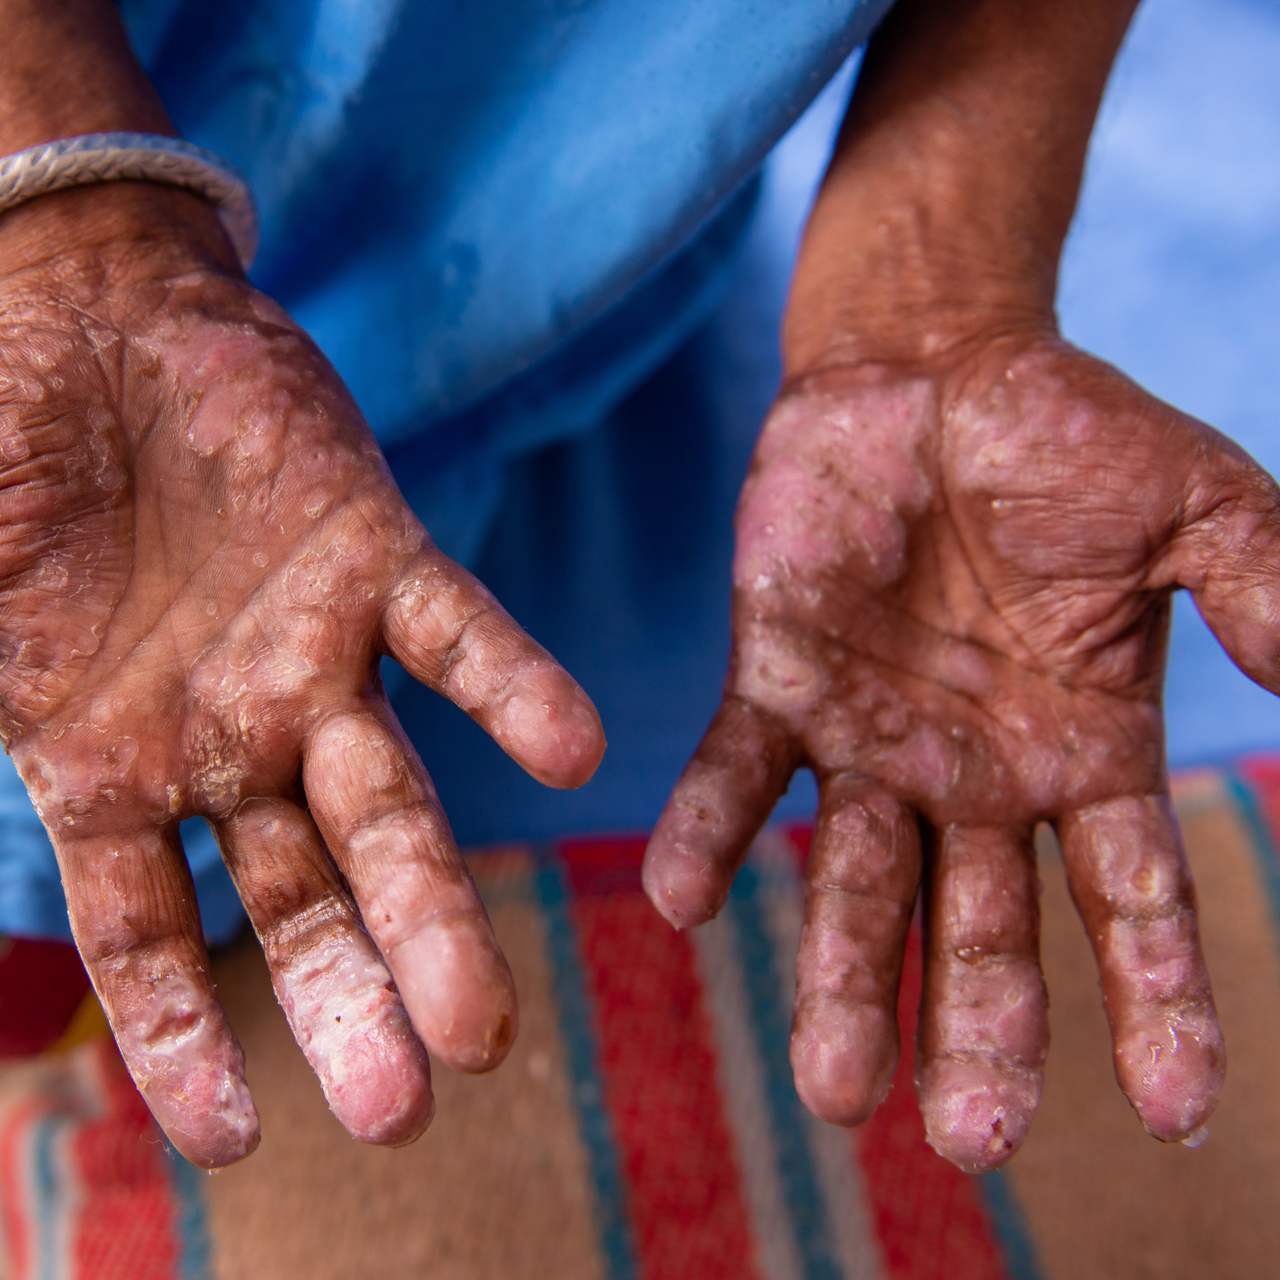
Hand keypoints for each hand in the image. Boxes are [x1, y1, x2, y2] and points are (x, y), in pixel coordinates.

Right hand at [0, 185, 604, 1166]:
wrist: (91, 317)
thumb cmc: (7, 470)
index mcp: (117, 773)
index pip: (153, 941)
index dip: (188, 1039)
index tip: (238, 1139)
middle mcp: (232, 742)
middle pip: (302, 897)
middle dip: (351, 996)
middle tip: (409, 1104)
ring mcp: (311, 662)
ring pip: (391, 805)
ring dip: (438, 906)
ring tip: (487, 1021)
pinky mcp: (377, 562)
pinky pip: (462, 638)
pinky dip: (516, 692)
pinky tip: (575, 753)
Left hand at [644, 331, 1279, 1169]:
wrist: (932, 369)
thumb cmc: (1070, 436)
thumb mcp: (1198, 508)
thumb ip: (1266, 595)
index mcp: (1085, 752)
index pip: (1129, 900)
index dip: (1156, 1001)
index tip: (1177, 1111)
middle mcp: (973, 774)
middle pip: (981, 927)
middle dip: (978, 1027)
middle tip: (970, 1140)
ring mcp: (868, 739)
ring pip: (857, 881)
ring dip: (841, 981)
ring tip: (834, 1091)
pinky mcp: (774, 683)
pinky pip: (737, 774)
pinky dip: (709, 835)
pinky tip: (683, 900)